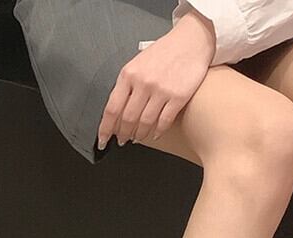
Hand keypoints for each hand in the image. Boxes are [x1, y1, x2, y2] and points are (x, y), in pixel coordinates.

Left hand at [97, 10, 215, 149]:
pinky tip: (155, 134)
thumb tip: (116, 112)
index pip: (112, 108)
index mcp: (129, 74)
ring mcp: (161, 90)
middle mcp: (143, 82)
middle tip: (122, 140)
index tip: (102, 140)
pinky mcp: (178, 97)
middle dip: (122, 134)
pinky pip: (164, 121)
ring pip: (145, 123)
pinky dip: (158, 132)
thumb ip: (126, 85)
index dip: (105, 128)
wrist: (190, 41)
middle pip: (127, 119)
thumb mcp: (137, 64)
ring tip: (137, 138)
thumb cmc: (163, 53)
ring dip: (139, 135)